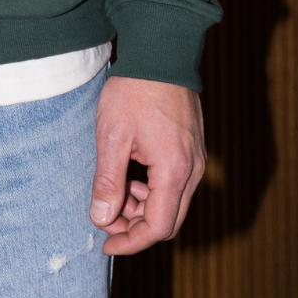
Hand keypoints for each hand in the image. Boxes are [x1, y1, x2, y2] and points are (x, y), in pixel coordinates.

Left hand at [89, 75, 205, 254]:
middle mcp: (193, 170)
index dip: (130, 242)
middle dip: (135, 226)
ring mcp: (196, 159)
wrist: (160, 52)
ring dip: (143, 207)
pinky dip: (153, 190)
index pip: (157, 227)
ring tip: (114, 191)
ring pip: (173, 203)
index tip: (105, 244)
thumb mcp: (112, 136)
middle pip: (168, 220)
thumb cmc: (134, 91)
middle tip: (105, 217)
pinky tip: (131, 176)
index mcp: (174, 171)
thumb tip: (101, 219)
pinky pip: (176, 184)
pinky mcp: (192, 148)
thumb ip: (108, 182)